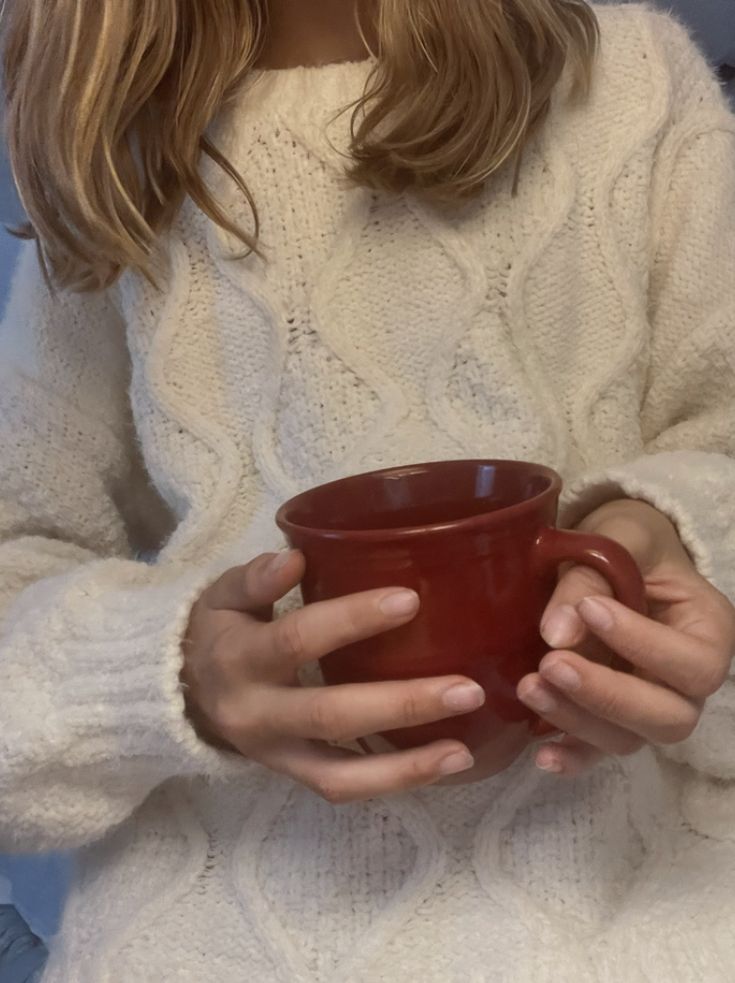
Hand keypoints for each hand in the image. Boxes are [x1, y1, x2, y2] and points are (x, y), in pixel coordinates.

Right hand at [181, 551, 483, 801]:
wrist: (180, 696)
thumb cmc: (218, 632)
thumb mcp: (221, 597)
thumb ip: (255, 579)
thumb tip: (296, 559)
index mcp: (240, 658)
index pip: (298, 639)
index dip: (351, 620)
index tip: (410, 601)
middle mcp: (257, 715)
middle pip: (332, 716)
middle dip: (402, 704)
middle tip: (466, 690)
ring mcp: (276, 756)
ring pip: (341, 775)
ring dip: (406, 767)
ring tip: (463, 750)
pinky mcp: (293, 777)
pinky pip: (344, 788)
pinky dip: (393, 781)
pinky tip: (443, 763)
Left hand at [517, 499, 734, 776]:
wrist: (615, 554)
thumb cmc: (629, 542)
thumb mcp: (618, 539)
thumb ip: (590, 577)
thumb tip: (556, 633)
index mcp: (709, 632)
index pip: (692, 662)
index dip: (642, 645)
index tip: (590, 609)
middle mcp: (687, 681)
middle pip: (668, 717)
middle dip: (607, 695)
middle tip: (550, 664)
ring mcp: (650, 706)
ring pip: (629, 740)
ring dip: (577, 721)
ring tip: (528, 688)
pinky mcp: (610, 719)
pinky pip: (598, 752)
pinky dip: (571, 756)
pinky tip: (540, 753)